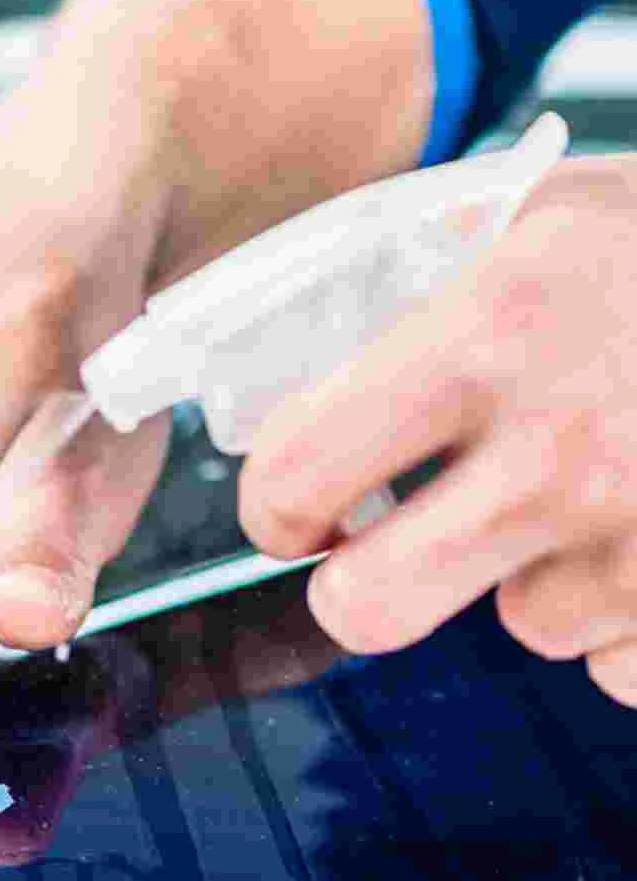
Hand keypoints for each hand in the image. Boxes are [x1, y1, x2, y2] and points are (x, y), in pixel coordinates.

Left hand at [241, 153, 636, 705]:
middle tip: (387, 549)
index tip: (298, 510)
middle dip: (366, 585)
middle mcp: (569, 448)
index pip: (298, 473)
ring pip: (520, 626)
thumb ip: (420, 297)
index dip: (278, 505)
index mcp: (498, 328)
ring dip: (536, 574)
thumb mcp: (554, 217)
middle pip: (369, 609)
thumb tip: (299, 389)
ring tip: (607, 483)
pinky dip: (633, 614)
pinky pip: (622, 663)